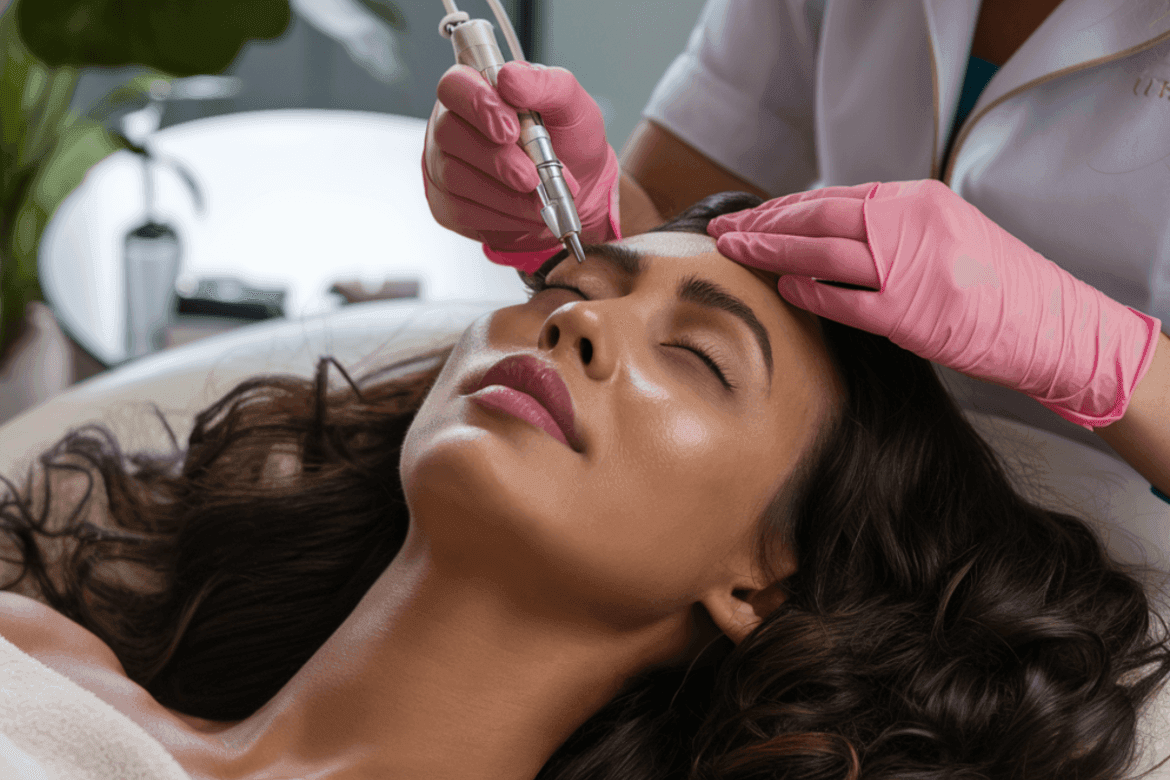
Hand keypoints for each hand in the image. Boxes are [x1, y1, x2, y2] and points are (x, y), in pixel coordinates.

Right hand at [423, 61, 620, 271]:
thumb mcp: (572, 107)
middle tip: (531, 178)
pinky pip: (462, 210)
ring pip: (454, 176)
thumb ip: (546, 85)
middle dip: (496, 159)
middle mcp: (453, 125)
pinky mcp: (449, 204)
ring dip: (503, 193)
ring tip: (540, 200)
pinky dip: (501, 215)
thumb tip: (510, 77)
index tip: (511, 130)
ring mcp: (444, 165)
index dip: (477, 105)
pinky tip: (526, 214)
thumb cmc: (571, 143)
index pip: (455, 85)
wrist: (582, 194)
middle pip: (449, 133)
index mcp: (479, 91)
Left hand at [709, 180, 1161, 429]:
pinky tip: (781, 286)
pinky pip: (846, 299)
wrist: (1053, 324)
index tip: (748, 217)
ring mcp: (909, 267)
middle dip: (762, 223)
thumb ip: (893, 228)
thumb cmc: (997, 285)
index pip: (832, 198)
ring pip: (822, 251)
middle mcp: (909, 224)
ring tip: (731, 251)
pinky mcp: (911, 312)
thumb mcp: (947, 233)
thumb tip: (831, 234)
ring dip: (770, 250)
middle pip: (817, 217)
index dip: (783, 209)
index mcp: (916, 200)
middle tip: (721, 230)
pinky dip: (811, 291)